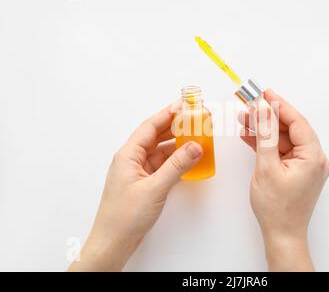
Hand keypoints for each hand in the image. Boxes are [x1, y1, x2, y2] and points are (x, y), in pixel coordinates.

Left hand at [68, 102, 202, 270]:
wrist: (113, 243)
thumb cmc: (124, 217)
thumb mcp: (154, 188)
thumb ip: (177, 166)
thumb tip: (195, 147)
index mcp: (128, 155)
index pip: (150, 127)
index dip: (168, 114)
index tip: (185, 106)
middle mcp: (132, 160)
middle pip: (156, 136)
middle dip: (175, 126)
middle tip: (194, 119)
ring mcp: (139, 172)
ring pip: (161, 151)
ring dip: (177, 144)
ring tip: (195, 136)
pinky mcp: (145, 183)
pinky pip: (162, 165)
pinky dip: (175, 160)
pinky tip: (187, 159)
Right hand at [238, 89, 328, 270]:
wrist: (282, 235)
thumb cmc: (277, 208)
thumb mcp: (266, 167)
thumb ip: (266, 135)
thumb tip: (264, 110)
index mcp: (313, 157)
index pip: (297, 122)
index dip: (279, 105)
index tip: (264, 94)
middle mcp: (314, 159)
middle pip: (290, 129)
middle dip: (268, 117)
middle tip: (249, 105)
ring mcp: (306, 166)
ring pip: (284, 139)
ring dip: (264, 130)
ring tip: (244, 119)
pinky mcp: (297, 172)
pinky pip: (282, 151)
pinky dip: (267, 144)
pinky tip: (250, 136)